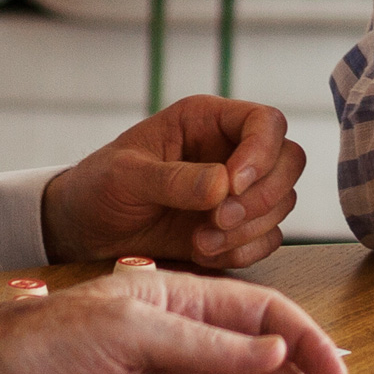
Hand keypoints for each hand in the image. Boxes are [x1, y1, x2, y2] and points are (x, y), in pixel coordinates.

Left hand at [41, 96, 304, 267]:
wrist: (85, 230)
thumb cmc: (99, 186)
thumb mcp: (126, 175)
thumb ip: (173, 179)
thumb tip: (223, 186)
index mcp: (206, 122)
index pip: (265, 122)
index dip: (261, 153)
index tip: (231, 186)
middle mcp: (230, 151)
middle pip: (288, 161)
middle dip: (262, 197)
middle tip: (218, 219)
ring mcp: (237, 192)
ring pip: (283, 203)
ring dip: (249, 229)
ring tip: (200, 241)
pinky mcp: (235, 228)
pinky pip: (267, 239)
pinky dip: (244, 251)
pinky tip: (204, 252)